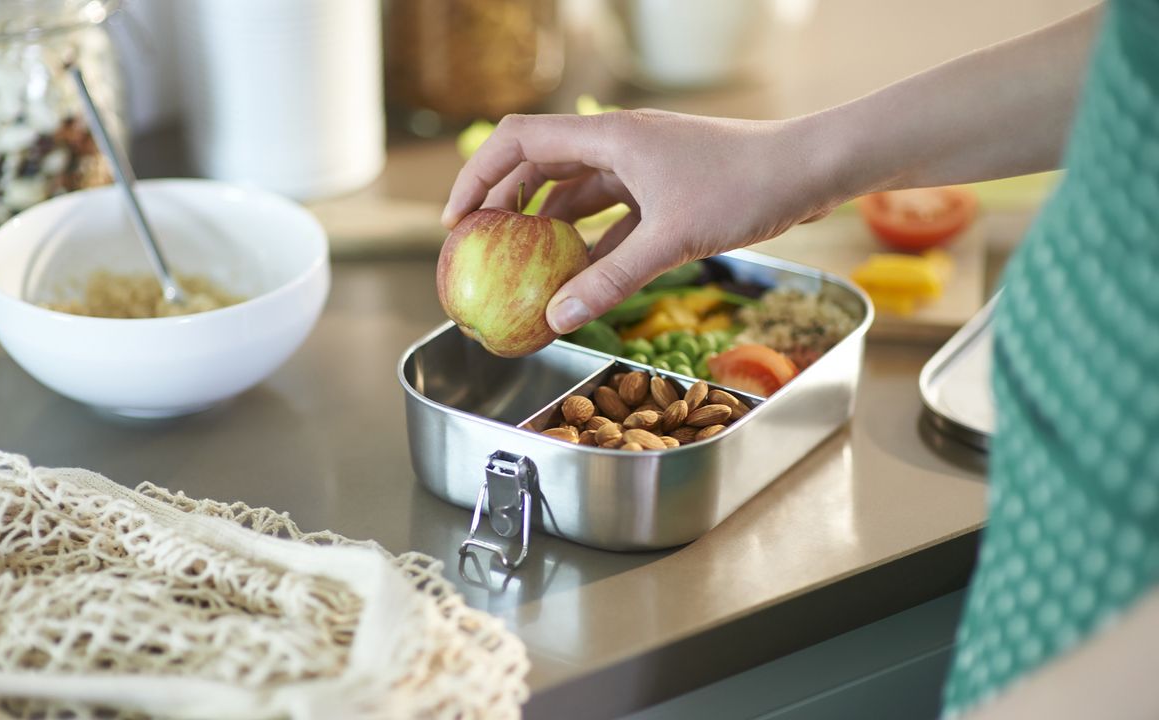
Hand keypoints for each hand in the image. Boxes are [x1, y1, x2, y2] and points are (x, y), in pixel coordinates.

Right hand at [441, 109, 843, 333]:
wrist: (810, 169)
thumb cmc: (745, 188)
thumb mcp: (672, 238)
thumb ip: (611, 279)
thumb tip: (558, 318)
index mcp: (608, 136)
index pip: (518, 142)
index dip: (477, 177)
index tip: (456, 221)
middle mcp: (617, 143)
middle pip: (539, 166)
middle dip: (505, 206)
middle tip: (481, 250)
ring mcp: (642, 165)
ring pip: (576, 192)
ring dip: (548, 228)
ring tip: (524, 270)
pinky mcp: (664, 188)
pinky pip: (612, 214)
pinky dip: (591, 242)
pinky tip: (582, 276)